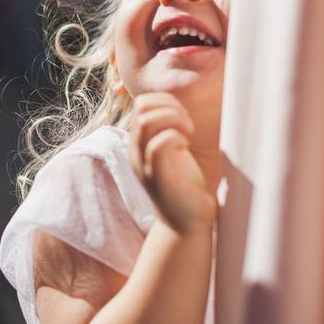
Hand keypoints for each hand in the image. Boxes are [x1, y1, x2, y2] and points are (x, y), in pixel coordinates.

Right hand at [128, 93, 216, 234]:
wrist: (188, 223)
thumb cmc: (187, 185)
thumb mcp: (175, 151)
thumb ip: (169, 130)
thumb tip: (177, 107)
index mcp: (139, 143)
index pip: (142, 103)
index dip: (166, 101)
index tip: (185, 119)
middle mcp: (135, 151)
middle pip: (142, 106)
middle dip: (171, 106)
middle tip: (188, 126)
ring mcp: (143, 164)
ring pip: (147, 121)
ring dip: (174, 119)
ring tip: (188, 133)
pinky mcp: (157, 177)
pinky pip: (159, 144)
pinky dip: (176, 138)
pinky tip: (186, 148)